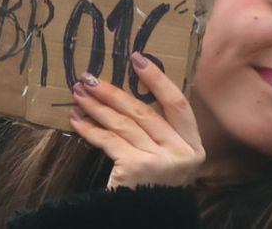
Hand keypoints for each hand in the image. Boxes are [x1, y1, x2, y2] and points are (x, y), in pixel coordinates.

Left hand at [69, 53, 203, 189]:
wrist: (144, 222)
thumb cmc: (153, 191)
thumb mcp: (168, 162)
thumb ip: (161, 135)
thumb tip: (132, 95)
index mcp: (194, 147)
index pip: (178, 103)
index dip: (157, 79)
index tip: (136, 58)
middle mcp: (182, 153)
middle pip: (145, 111)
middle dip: (114, 92)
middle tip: (90, 77)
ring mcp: (160, 161)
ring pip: (124, 124)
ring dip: (97, 106)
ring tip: (79, 93)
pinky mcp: (136, 169)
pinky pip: (109, 141)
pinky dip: (90, 129)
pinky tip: (77, 120)